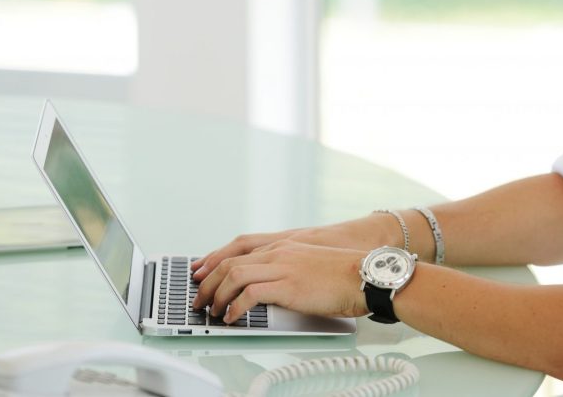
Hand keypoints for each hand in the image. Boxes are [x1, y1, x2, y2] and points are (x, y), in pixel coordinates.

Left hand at [191, 241, 369, 323]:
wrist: (364, 275)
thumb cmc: (342, 274)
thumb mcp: (309, 263)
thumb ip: (287, 267)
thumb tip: (269, 286)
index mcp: (282, 245)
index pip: (237, 248)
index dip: (213, 261)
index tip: (200, 273)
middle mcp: (278, 252)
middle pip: (229, 262)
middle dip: (208, 282)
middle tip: (198, 299)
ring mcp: (282, 267)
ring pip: (234, 275)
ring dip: (217, 295)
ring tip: (212, 311)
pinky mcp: (287, 286)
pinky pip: (250, 294)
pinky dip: (235, 307)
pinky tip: (232, 317)